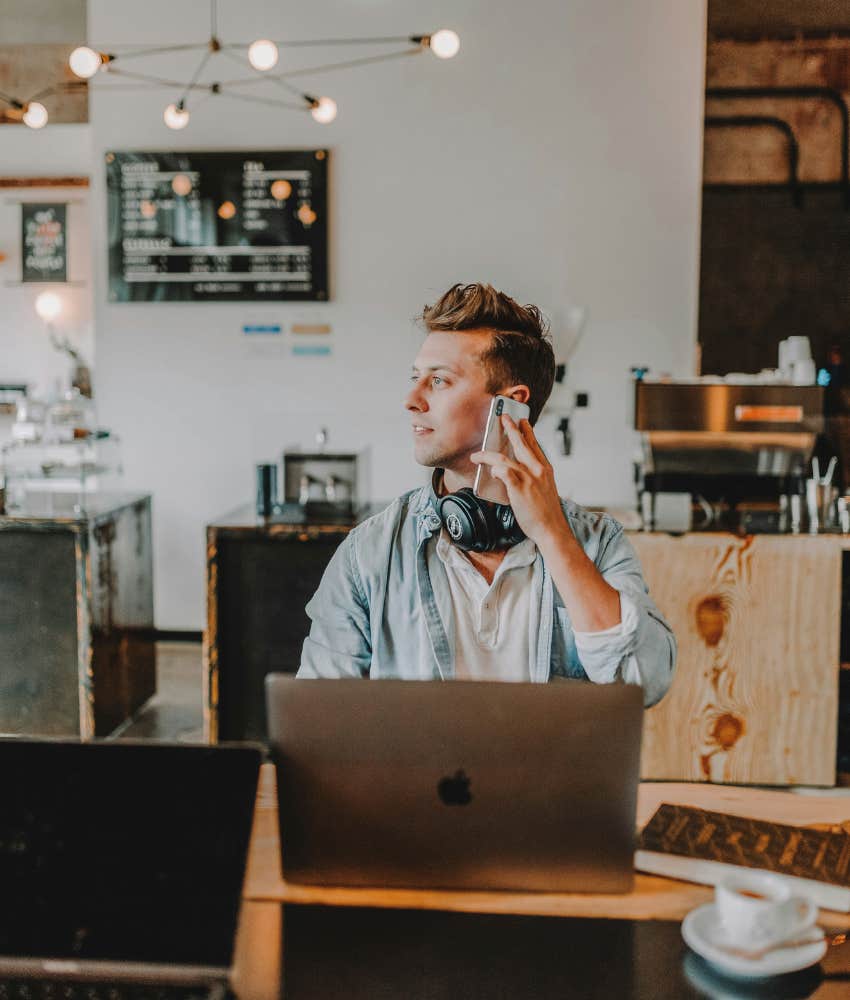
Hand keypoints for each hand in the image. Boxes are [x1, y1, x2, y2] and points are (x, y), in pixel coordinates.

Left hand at [471, 416, 569, 546]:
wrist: (551, 528)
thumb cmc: (546, 512)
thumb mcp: (545, 488)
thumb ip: (534, 477)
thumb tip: (517, 472)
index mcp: (545, 469)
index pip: (535, 445)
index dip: (527, 432)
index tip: (522, 421)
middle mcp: (537, 470)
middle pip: (521, 444)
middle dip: (511, 429)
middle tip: (504, 418)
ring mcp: (528, 479)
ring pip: (505, 459)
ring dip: (488, 455)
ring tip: (478, 454)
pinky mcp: (519, 489)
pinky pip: (504, 473)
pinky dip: (496, 469)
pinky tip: (490, 469)